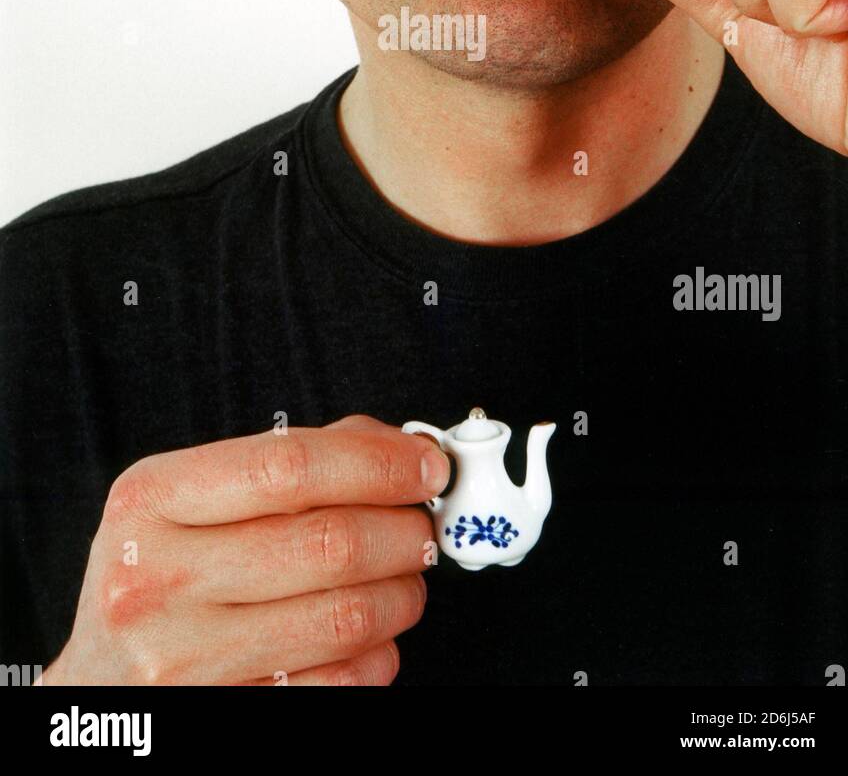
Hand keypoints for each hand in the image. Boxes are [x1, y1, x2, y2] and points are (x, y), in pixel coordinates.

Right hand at [39, 415, 449, 685]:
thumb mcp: (186, 500)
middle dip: (404, 530)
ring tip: (404, 578)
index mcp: (151, 501)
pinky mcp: (225, 717)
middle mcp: (159, 580)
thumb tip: (397, 450)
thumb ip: (287, 463)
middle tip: (422, 526)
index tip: (426, 464)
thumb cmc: (157, 576)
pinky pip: (339, 685)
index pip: (288, 466)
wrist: (100, 688)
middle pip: (329, 543)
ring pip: (346, 617)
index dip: (377, 462)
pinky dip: (378, 655)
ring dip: (402, 593)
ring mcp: (188, 660)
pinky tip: (371, 636)